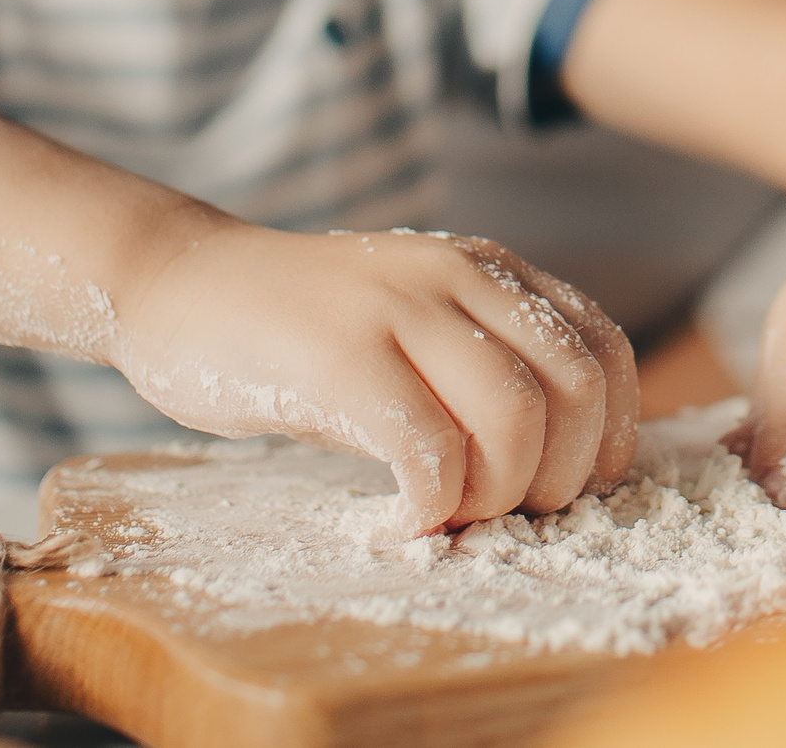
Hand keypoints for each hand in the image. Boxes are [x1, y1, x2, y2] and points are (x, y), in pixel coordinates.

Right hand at [110, 220, 637, 533]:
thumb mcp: (412, 325)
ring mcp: (398, 311)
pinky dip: (433, 505)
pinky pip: (430, 449)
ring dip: (497, 494)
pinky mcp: (341, 358)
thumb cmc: (297, 329)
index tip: (568, 487)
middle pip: (575, 391)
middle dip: (559, 477)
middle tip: (502, 511)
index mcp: (488, 269)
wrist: (177, 285)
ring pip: (516, 418)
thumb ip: (481, 367)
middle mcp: (458, 275)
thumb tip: (559, 464)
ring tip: (450, 512)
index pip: (604, 352)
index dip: (608, 437)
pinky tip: (405, 516)